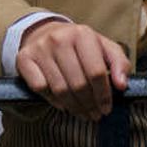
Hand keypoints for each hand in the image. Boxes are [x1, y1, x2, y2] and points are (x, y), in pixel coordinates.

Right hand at [15, 16, 130, 117]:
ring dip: (74, 107)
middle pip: (78, 84)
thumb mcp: (104, 47)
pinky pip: (40, 88)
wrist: (44, 32)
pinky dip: (53, 100)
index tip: (106, 107)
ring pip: (60, 89)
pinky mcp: (24, 58)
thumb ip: (119, 63)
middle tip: (95, 114)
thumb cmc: (78, 45)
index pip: (96, 72)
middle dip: (89, 104)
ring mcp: (40, 49)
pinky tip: (62, 103)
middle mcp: (59, 39)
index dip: (104, 95)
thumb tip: (122, 84)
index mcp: (82, 34)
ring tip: (82, 112)